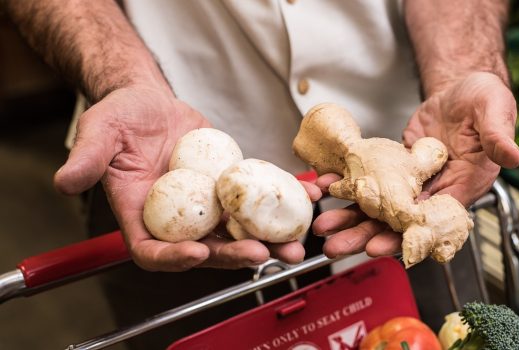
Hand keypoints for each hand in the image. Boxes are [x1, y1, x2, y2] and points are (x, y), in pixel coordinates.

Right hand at [54, 85, 320, 270]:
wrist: (150, 103)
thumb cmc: (120, 118)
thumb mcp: (99, 133)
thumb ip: (87, 159)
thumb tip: (66, 181)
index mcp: (142, 216)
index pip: (153, 250)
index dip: (174, 258)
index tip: (197, 253)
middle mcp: (178, 218)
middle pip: (206, 249)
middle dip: (234, 255)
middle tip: (263, 255)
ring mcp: (206, 205)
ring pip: (238, 230)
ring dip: (268, 240)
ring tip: (295, 243)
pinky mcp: (229, 187)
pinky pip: (256, 199)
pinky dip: (282, 200)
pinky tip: (308, 195)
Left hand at [313, 72, 518, 258]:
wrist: (462, 89)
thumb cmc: (485, 100)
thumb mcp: (495, 109)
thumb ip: (498, 134)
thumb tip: (511, 155)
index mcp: (464, 185)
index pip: (432, 221)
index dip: (406, 237)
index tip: (380, 248)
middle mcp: (437, 190)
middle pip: (399, 221)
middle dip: (367, 235)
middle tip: (337, 247)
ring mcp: (414, 181)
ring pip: (380, 207)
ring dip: (352, 218)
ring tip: (324, 227)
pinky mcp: (396, 167)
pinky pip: (371, 181)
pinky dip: (349, 186)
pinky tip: (326, 189)